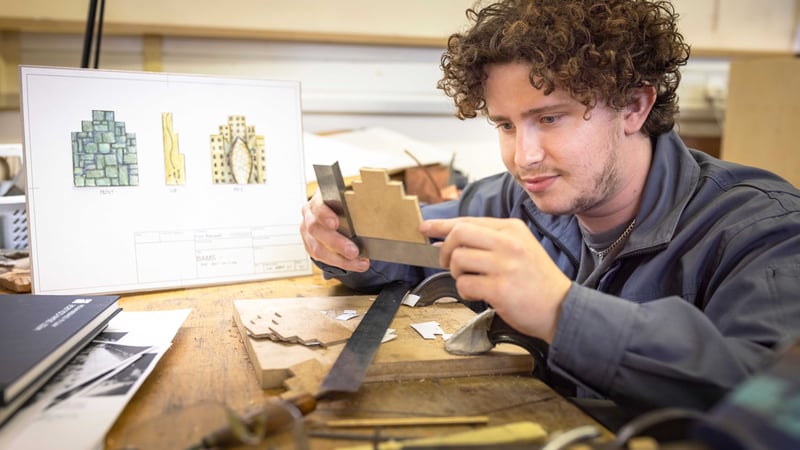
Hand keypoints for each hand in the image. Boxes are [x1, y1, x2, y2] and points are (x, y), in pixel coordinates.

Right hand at [300, 189, 369, 271]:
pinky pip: (322, 258)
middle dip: (336, 243)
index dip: (325, 215)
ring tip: (358, 262)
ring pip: (318, 248)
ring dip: (339, 258)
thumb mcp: (348, 199)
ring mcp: (308, 232)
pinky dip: (340, 263)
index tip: (335, 223)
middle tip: (353, 251)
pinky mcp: (310, 246)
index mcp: (319, 200)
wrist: (331, 214)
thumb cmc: (342, 206)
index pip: (318, 206)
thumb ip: (357, 201)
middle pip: (316, 230)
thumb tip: (377, 202)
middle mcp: (310, 216)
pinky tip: (355, 264)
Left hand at [420, 217, 571, 342]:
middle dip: (445, 249)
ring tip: (471, 281)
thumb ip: (489, 240)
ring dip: (456, 274)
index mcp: (512, 229)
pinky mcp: (500, 289)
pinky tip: (478, 294)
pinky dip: (465, 291)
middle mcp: (508, 243)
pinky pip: (464, 284)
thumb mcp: (520, 248)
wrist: (561, 308)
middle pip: (458, 234)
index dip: (442, 225)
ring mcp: (504, 265)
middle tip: (447, 262)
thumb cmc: (536, 281)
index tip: (425, 227)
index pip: (468, 221)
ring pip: (458, 260)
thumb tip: (447, 238)